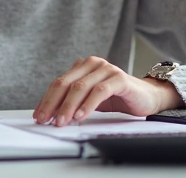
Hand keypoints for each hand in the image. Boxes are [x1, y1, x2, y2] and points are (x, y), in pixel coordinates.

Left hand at [33, 56, 184, 126]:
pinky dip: (88, 105)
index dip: (47, 100)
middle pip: (66, 84)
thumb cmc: (117, 97)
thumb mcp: (90, 100)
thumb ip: (73, 102)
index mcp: (83, 67)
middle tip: (45, 120)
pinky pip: (99, 91)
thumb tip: (50, 115)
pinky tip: (80, 116)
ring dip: (68, 107)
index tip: (38, 116)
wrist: (147, 97)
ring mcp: (106, 69)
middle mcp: (93, 64)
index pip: (59, 83)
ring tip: (61, 121)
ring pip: (80, 87)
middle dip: (53, 104)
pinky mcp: (119, 78)